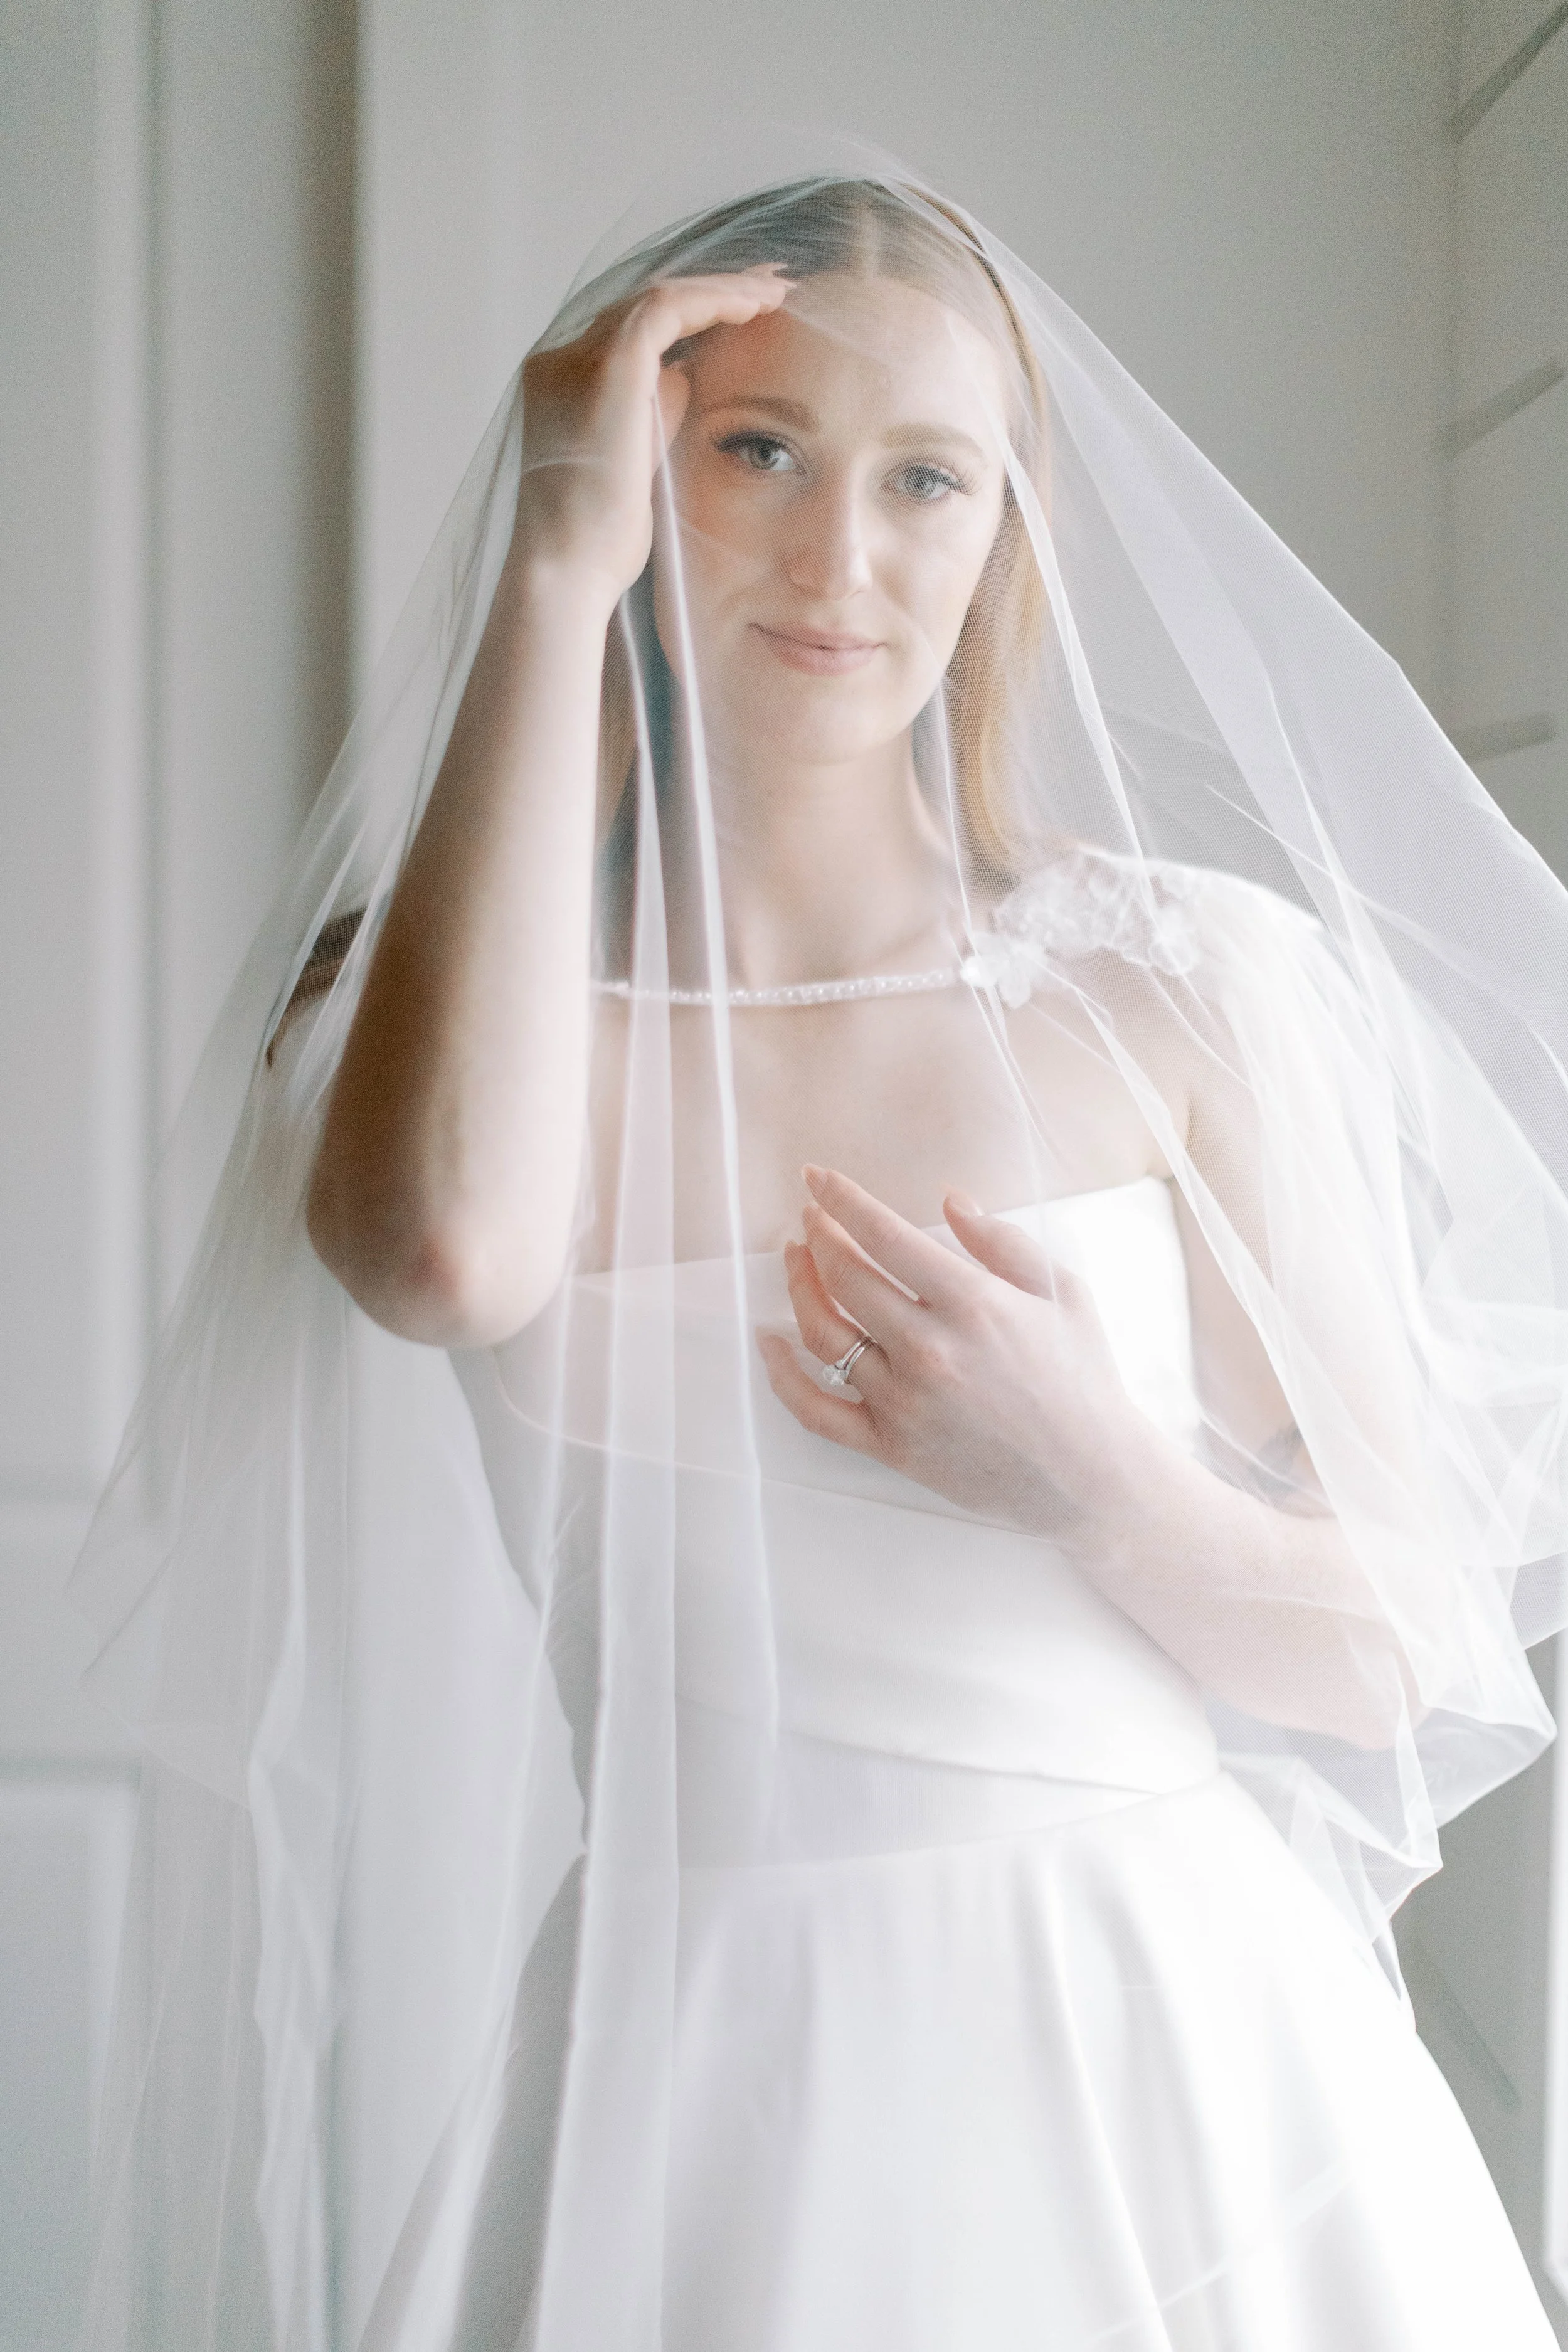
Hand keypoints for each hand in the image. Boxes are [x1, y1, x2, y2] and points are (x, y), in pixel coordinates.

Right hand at [512, 267, 791, 608]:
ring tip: (774, 291)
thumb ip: (651, 413)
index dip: (688, 314)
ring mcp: (577, 358)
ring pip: (659, 298)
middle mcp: (561, 361)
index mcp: (561, 385)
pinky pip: (669, 310)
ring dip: (722, 290)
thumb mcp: (633, 464)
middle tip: (768, 284)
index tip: (739, 312)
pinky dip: (714, 301)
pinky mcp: (609, 365)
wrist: (568, 568)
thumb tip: (683, 375)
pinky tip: (755, 307)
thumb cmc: (600, 542)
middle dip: (711, 290)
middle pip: (644, 305)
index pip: (631, 332)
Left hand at [757, 1165, 1158, 1547]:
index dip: (841, 1199)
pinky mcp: (891, 1446)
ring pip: (823, 1335)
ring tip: (795, 1261)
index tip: (816, 1177)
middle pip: (845, 1278)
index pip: (885, 1236)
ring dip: (799, 1289)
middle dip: (818, 1236)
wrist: (1089, 1477)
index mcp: (973, 1304)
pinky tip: (770, 1343)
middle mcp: (931, 1350)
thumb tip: (950, 1200)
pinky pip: (817, 1410)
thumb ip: (1002, 1242)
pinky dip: (783, 1376)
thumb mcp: (1062, 1293)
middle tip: (810, 1218)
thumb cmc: (1080, 1377)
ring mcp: (905, 1402)